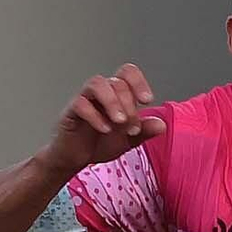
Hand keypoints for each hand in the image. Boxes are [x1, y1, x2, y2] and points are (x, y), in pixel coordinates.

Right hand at [40, 65, 164, 176]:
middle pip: (117, 82)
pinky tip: (105, 129)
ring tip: (119, 121)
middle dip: (128, 105)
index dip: (138, 82)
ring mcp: (84, 100)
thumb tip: (161, 125)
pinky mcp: (70, 112)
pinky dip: (95, 116)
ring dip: (112, 101)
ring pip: (96, 84)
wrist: (76, 158)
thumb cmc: (100, 143)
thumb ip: (144, 131)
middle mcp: (101, 94)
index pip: (127, 74)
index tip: (146, 100)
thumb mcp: (129, 140)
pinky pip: (80, 104)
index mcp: (117, 96)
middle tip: (131, 127)